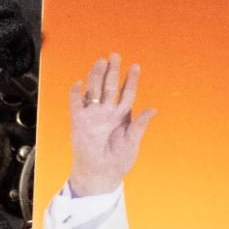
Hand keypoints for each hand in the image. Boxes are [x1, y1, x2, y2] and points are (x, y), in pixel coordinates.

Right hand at [67, 54, 154, 196]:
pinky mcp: (79, 121)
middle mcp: (107, 112)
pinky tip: (80, 83)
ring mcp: (92, 115)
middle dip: (112, 71)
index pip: (127, 93)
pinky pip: (76, 103)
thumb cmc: (119, 160)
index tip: (135, 66)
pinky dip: (76, 93)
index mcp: (122, 116)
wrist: (101, 173)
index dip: (131, 80)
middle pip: (110, 86)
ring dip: (96, 76)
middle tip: (115, 55)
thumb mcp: (133, 142)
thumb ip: (140, 125)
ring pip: (94, 90)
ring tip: (100, 62)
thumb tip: (153, 109)